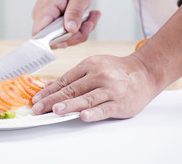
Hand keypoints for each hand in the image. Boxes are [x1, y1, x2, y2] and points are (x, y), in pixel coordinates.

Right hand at [32, 0, 100, 48]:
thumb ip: (75, 12)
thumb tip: (71, 30)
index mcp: (45, 10)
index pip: (40, 35)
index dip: (53, 42)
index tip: (70, 39)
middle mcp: (43, 18)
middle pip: (56, 39)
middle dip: (77, 35)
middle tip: (90, 22)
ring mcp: (48, 22)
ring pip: (64, 38)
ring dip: (81, 31)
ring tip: (91, 16)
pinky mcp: (55, 24)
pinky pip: (67, 33)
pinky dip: (79, 28)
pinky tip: (87, 17)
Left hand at [32, 55, 159, 121]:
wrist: (144, 72)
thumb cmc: (117, 71)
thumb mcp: (94, 66)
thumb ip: (73, 77)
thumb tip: (49, 86)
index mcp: (90, 65)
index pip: (65, 80)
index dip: (49, 90)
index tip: (37, 99)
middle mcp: (99, 75)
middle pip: (72, 89)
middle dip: (53, 100)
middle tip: (38, 108)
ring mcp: (110, 89)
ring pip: (87, 98)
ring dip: (70, 105)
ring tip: (56, 110)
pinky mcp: (120, 102)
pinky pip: (105, 108)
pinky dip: (94, 113)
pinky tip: (83, 116)